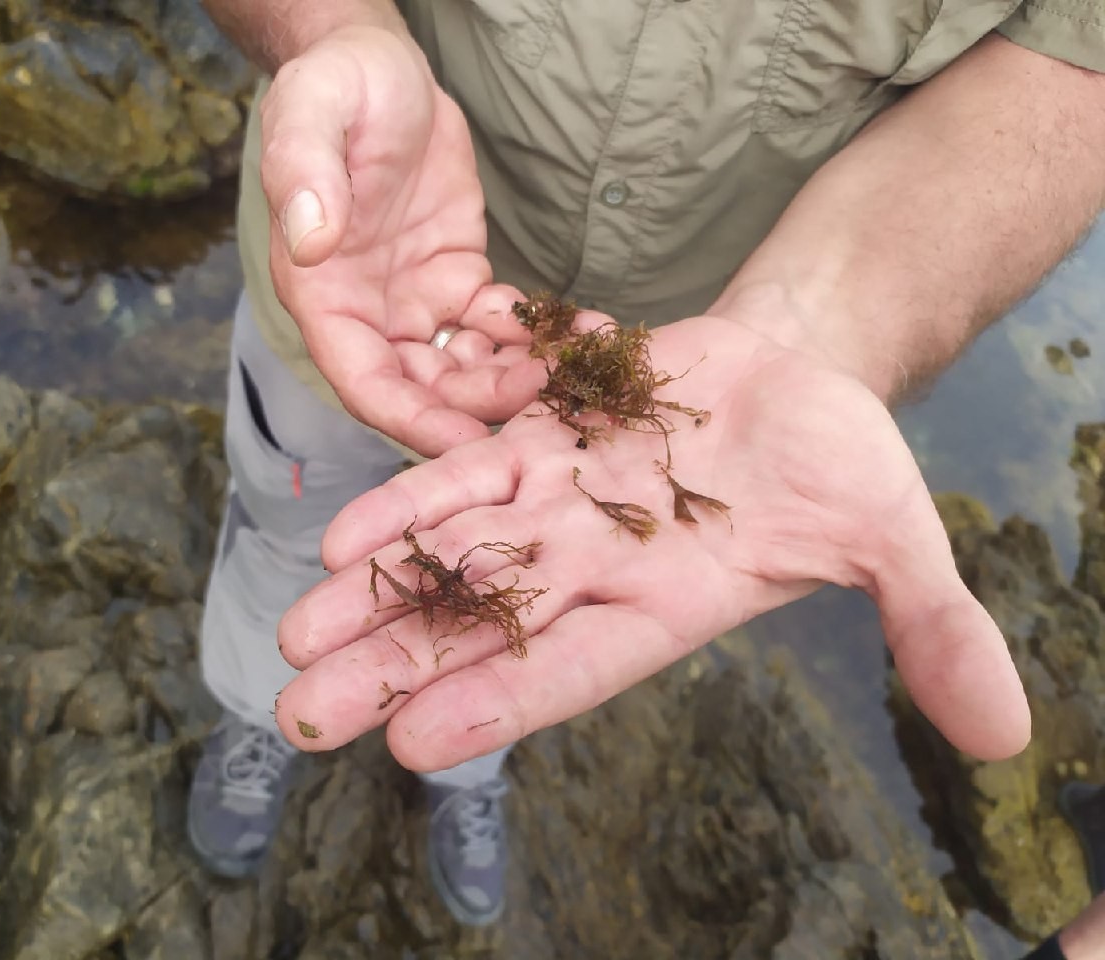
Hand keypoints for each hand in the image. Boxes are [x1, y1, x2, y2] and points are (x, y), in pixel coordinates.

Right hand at [260, 25, 544, 455]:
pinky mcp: (458, 280)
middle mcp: (369, 313)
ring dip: (517, 377)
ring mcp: (416, 302)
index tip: (468, 441)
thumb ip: (305, 175)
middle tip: (549, 395)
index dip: (412, 419)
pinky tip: (584, 332)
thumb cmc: (336, 87)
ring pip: (465, 369)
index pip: (363, 382)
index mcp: (324, 295)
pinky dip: (537, 338)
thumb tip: (311, 239)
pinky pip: (498, 328)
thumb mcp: (312, 114)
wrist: (382, 68)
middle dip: (483, 404)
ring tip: (579, 364)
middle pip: (423, 391)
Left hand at [272, 312, 1030, 767]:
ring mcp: (558, 503)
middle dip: (392, 669)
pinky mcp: (541, 441)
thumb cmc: (839, 464)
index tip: (412, 748)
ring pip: (452, 552)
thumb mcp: (894, 534)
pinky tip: (343, 535)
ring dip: (373, 594)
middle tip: (297, 717)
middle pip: (480, 625)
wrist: (791, 377)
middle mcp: (595, 564)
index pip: (571, 668)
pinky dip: (409, 499)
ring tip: (293, 637)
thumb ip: (929, 623)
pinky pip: (465, 471)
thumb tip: (1004, 732)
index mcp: (667, 603)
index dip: (497, 704)